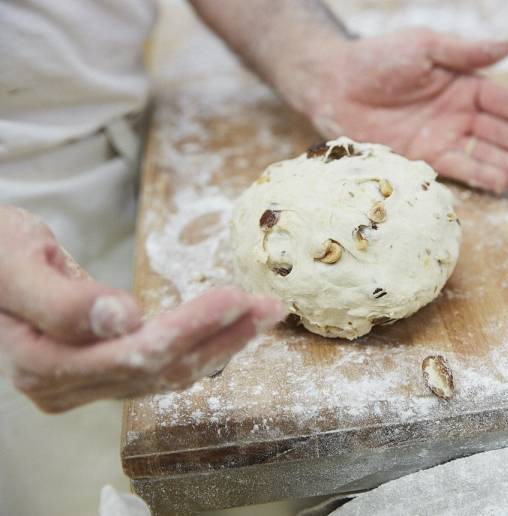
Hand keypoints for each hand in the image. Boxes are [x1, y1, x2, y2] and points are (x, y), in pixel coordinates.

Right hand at [0, 206, 285, 412]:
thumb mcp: (15, 263)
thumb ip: (62, 300)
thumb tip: (123, 319)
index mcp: (43, 365)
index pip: (133, 355)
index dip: (190, 329)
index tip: (235, 299)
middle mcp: (68, 386)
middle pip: (161, 368)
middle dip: (222, 337)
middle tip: (271, 306)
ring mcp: (90, 383)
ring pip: (170, 372)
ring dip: (224, 343)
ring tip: (267, 313)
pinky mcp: (107, 371)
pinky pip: (164, 366)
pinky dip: (205, 345)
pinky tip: (236, 328)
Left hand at [305, 28, 507, 192]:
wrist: (334, 86)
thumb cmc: (378, 59)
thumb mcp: (425, 48)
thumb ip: (465, 52)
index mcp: (463, 85)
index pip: (503, 102)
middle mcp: (457, 114)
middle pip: (500, 132)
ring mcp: (442, 137)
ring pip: (484, 154)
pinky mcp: (423, 158)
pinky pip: (457, 168)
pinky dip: (479, 176)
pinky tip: (500, 183)